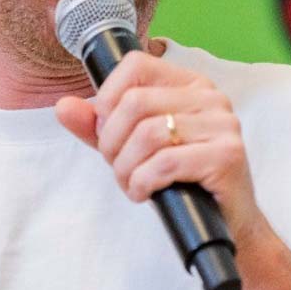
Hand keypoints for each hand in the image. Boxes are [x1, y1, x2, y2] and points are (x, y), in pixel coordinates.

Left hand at [55, 51, 265, 246]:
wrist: (225, 224)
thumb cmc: (180, 180)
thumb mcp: (132, 147)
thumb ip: (99, 126)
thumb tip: (64, 108)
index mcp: (188, 84)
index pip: (135, 65)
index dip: (107, 99)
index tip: (106, 132)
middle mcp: (209, 96)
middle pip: (135, 103)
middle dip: (112, 142)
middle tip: (118, 167)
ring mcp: (223, 124)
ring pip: (147, 134)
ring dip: (127, 168)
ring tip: (132, 183)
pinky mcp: (226, 156)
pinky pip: (165, 163)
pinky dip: (143, 182)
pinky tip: (145, 193)